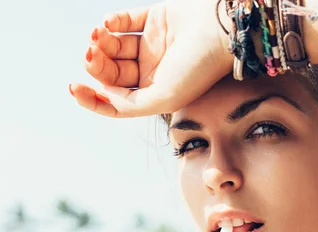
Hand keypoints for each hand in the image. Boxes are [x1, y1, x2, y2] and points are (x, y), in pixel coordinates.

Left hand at [70, 1, 232, 117]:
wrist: (222, 31)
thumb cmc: (199, 68)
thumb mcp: (165, 98)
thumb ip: (132, 105)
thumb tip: (103, 97)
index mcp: (156, 93)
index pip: (117, 99)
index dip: (92, 98)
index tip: (74, 87)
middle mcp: (153, 71)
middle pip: (112, 72)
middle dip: (96, 64)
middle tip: (90, 54)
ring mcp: (153, 45)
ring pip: (114, 46)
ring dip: (100, 42)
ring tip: (98, 35)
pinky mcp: (155, 20)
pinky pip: (125, 21)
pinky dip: (111, 21)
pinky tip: (109, 24)